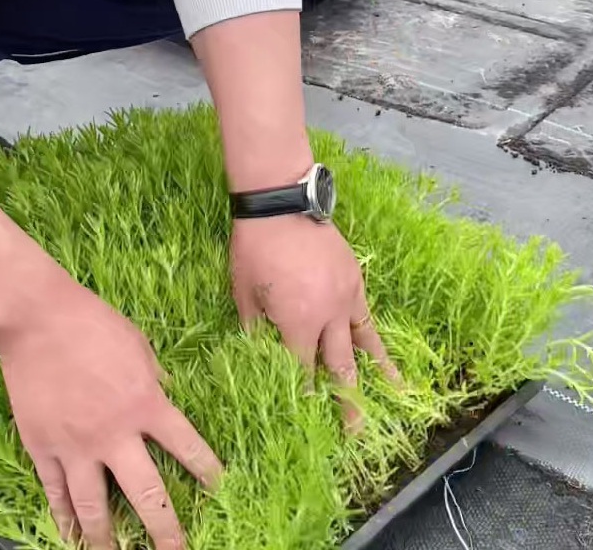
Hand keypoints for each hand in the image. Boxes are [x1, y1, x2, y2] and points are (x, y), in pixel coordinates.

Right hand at [0, 281, 221, 548]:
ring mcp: (75, 446)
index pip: (188, 448)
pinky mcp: (42, 446)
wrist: (38, 319)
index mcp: (146, 405)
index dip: (208, 472)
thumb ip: (155, 381)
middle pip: (146, 495)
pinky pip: (55, 492)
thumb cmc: (95, 325)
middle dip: (165, 530)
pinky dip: (64, 518)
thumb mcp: (140, 347)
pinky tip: (71, 537)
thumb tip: (167, 398)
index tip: (222, 493)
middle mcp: (115, 435)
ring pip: (95, 507)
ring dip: (108, 539)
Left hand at [230, 214, 402, 431]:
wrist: (280, 205)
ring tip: (393, 401)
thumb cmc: (253, 250)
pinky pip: (367, 317)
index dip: (304, 395)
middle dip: (347, 402)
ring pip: (364, 345)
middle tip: (354, 432)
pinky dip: (376, 338)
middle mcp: (327, 317)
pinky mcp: (355, 282)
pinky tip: (383, 353)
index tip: (308, 417)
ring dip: (376, 376)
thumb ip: (254, 329)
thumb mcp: (243, 294)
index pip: (302, 370)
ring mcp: (346, 299)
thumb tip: (257, 355)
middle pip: (339, 368)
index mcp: (296, 323)